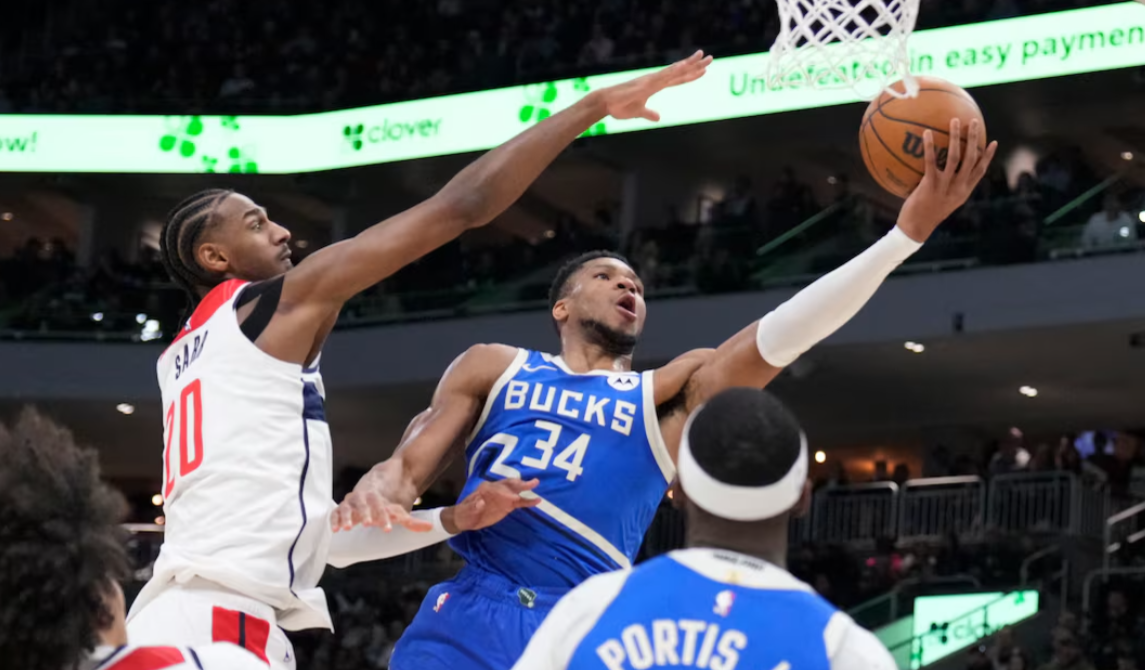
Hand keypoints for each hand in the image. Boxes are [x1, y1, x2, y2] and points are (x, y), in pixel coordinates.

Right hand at [330, 490, 433, 532]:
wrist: (376, 486)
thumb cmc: (386, 505)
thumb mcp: (398, 511)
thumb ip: (412, 522)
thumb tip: (430, 528)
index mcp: (377, 499)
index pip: (381, 507)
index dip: (384, 517)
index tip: (387, 528)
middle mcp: (363, 498)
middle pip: (364, 504)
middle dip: (366, 514)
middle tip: (369, 524)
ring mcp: (351, 503)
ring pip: (348, 507)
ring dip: (347, 517)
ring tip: (348, 528)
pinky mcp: (342, 509)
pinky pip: (335, 512)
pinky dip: (334, 519)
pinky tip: (335, 530)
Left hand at [441, 479, 540, 533]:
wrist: (464, 518)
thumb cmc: (465, 514)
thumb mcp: (466, 511)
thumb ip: (474, 506)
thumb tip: (481, 501)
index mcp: (486, 489)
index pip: (498, 488)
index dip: (506, 492)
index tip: (514, 497)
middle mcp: (496, 490)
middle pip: (509, 485)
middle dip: (520, 484)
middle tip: (532, 482)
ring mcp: (502, 497)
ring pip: (515, 490)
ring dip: (525, 487)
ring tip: (536, 483)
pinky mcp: (507, 505)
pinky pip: (518, 502)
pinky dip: (527, 501)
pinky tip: (536, 500)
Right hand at [592, 51, 711, 121]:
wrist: (605, 103)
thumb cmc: (620, 106)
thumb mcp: (639, 112)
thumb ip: (649, 113)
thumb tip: (658, 117)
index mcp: (655, 86)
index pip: (678, 79)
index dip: (691, 75)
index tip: (704, 70)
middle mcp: (655, 80)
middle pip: (680, 72)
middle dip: (696, 65)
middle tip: (711, 58)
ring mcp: (651, 80)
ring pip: (674, 70)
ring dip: (688, 64)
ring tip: (701, 56)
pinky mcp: (645, 83)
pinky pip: (662, 76)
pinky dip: (673, 70)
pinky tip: (683, 66)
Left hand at [897, 118, 998, 242]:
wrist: (915, 230)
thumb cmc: (925, 215)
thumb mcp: (942, 202)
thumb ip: (946, 188)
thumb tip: (942, 173)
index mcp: (963, 192)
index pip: (980, 171)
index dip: (988, 156)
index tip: (993, 142)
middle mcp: (958, 188)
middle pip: (971, 159)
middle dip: (974, 139)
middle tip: (974, 122)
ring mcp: (945, 187)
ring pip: (955, 157)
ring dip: (956, 137)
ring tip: (955, 121)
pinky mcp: (930, 185)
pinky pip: (931, 161)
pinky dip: (929, 146)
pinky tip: (926, 133)